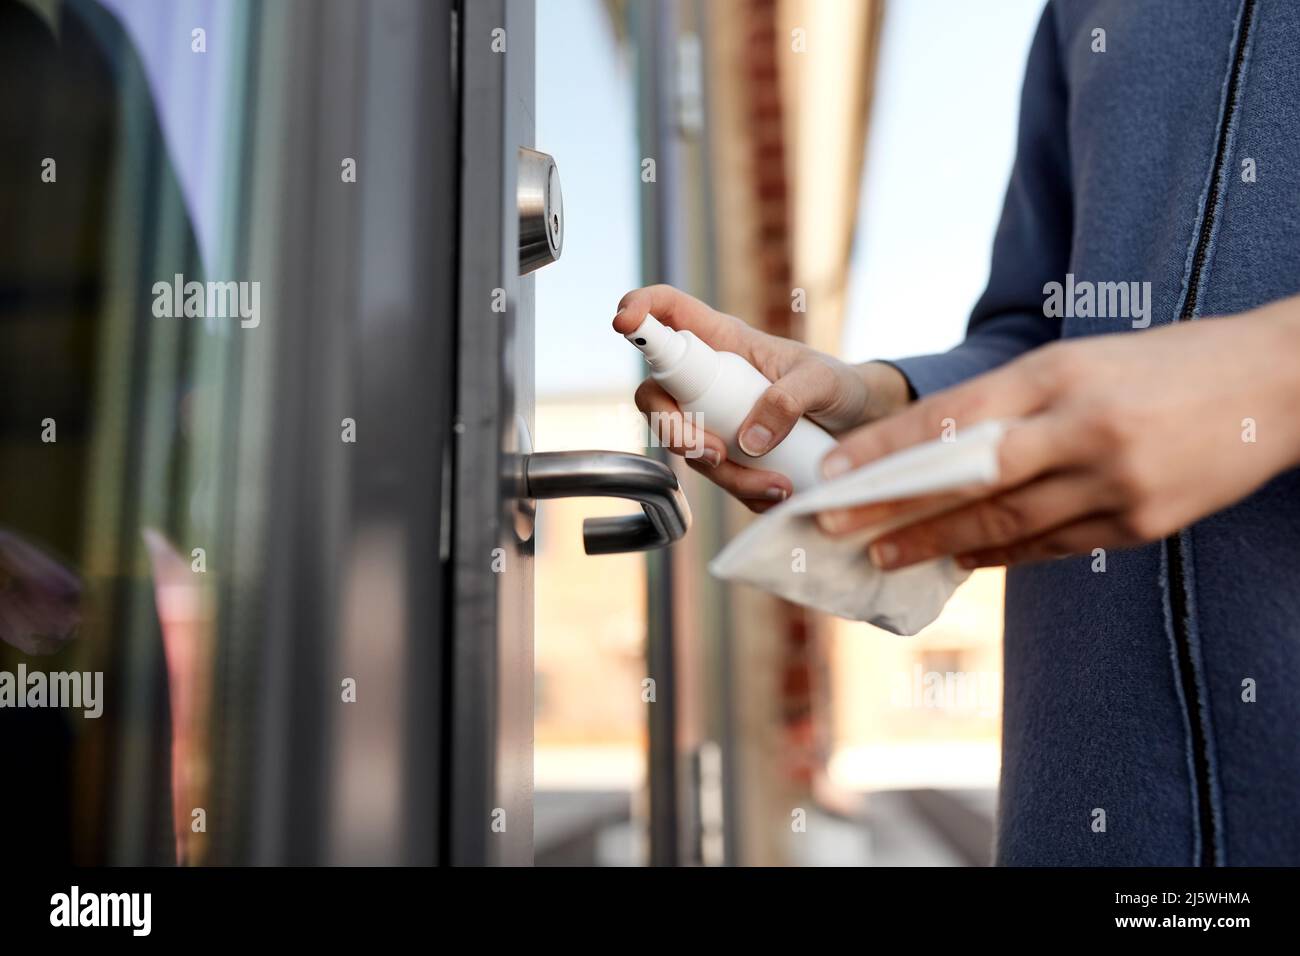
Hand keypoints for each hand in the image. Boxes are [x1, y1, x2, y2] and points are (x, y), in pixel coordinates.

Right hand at [614, 284, 910, 509]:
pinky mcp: (730, 455)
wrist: (865, 425)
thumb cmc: (840, 385)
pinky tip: (780, 492)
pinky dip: (745, 492)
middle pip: (657, 397)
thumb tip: (748, 441)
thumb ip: (789, 400)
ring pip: (687, 447)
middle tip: (709, 452)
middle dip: (672, 430)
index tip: (624, 323)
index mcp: (725, 340)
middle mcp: (709, 379)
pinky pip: (718, 478)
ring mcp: (715, 418)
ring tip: (775, 485)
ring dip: (723, 473)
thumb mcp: (823, 381)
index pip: (668, 313)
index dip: (638, 309)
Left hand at [815, 298, 1299, 567]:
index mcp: (1060, 374)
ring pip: (1006, 524)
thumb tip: (930, 452)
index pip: (954, 417)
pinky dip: (999, 554)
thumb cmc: (1161, 364)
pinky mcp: (1143, 525)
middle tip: (833, 525)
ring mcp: (1116, 484)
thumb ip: (1012, 404)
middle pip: (968, 479)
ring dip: (936, 543)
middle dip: (893, 507)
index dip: (886, 449)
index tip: (832, 470)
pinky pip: (1054, 548)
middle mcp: (1084, 429)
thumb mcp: (1080, 361)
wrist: (1278, 384)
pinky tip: (957, 559)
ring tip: (882, 554)